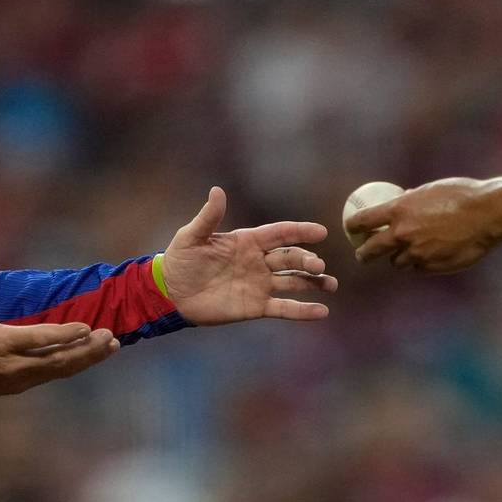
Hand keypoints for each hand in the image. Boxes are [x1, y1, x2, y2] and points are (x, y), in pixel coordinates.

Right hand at [0, 245, 119, 396]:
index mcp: (3, 342)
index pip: (40, 339)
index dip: (65, 334)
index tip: (88, 327)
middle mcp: (16, 364)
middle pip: (59, 359)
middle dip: (87, 349)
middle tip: (109, 337)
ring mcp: (22, 378)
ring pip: (61, 370)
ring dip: (86, 358)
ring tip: (109, 346)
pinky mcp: (23, 385)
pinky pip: (54, 375)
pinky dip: (74, 365)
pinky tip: (89, 356)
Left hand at [161, 187, 336, 324]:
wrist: (171, 293)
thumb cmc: (180, 260)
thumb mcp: (192, 236)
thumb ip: (208, 217)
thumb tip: (217, 190)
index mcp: (247, 242)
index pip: (280, 233)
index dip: (300, 231)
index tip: (321, 231)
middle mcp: (259, 262)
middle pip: (291, 258)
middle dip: (307, 260)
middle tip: (317, 266)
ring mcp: (260, 284)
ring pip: (294, 281)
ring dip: (314, 282)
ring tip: (330, 285)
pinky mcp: (256, 306)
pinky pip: (284, 308)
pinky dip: (303, 310)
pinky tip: (322, 311)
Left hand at [347, 177, 495, 273]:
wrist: (489, 214)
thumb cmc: (463, 195)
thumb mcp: (430, 190)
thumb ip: (412, 199)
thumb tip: (402, 199)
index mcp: (398, 210)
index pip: (362, 220)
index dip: (352, 225)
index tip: (350, 228)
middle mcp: (403, 233)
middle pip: (370, 249)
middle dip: (363, 254)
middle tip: (363, 255)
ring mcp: (416, 252)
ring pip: (396, 263)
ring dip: (397, 259)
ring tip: (405, 254)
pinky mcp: (431, 266)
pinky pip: (417, 269)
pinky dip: (418, 264)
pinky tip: (427, 258)